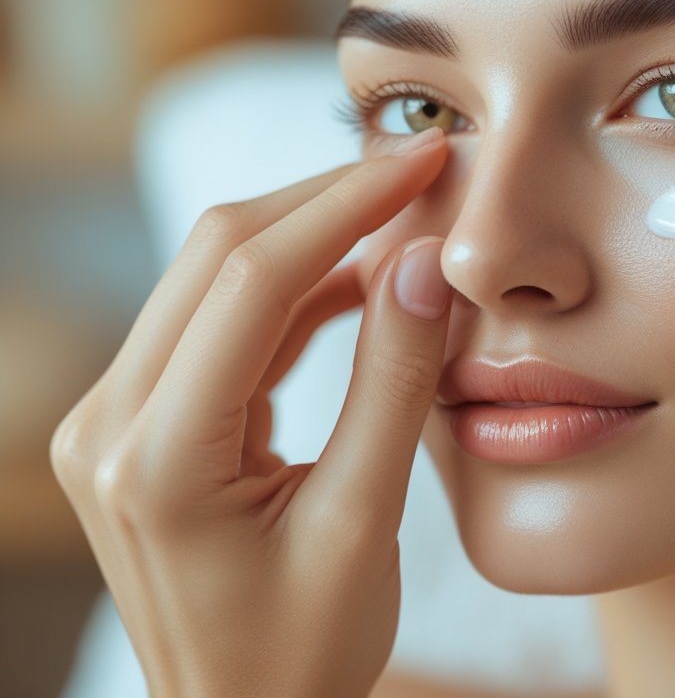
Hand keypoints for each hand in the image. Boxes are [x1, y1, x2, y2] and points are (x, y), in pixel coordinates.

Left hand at [51, 128, 451, 697]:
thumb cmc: (303, 650)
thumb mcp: (365, 520)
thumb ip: (393, 383)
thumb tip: (426, 264)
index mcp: (157, 458)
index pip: (252, 280)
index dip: (345, 205)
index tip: (420, 163)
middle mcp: (110, 426)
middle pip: (218, 256)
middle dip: (324, 200)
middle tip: (415, 173)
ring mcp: (113, 422)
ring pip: (214, 278)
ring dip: (309, 239)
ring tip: (399, 220)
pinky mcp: (138, 424)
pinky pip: (216, 325)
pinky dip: (290, 292)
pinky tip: (358, 283)